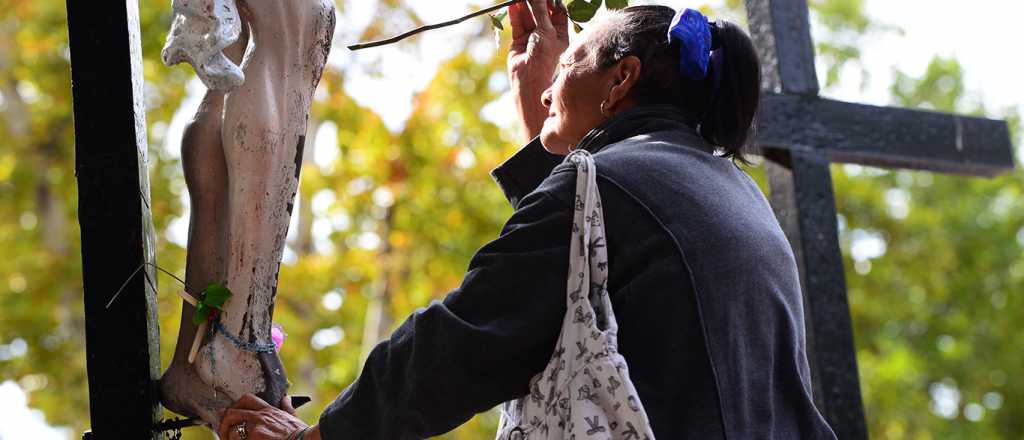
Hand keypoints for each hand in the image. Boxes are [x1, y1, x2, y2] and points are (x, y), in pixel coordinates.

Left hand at [219, 393, 308, 439]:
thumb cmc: (300, 433)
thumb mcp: (293, 416)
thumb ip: (288, 407)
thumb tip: (287, 398)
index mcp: (268, 410)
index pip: (246, 399)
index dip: (234, 406)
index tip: (230, 416)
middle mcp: (260, 416)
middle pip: (232, 413)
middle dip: (223, 424)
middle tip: (223, 433)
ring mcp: (256, 426)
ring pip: (232, 430)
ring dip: (229, 438)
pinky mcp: (255, 436)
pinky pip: (238, 439)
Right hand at [508, 0, 568, 139]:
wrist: (530, 79)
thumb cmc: (545, 57)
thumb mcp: (546, 30)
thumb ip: (540, 10)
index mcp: (560, 33)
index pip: (557, 11)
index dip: (551, 1)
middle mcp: (547, 34)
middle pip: (541, 12)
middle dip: (535, 1)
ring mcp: (532, 37)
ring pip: (528, 16)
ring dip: (523, 5)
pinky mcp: (519, 41)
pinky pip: (517, 24)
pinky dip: (515, 14)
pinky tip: (513, 5)